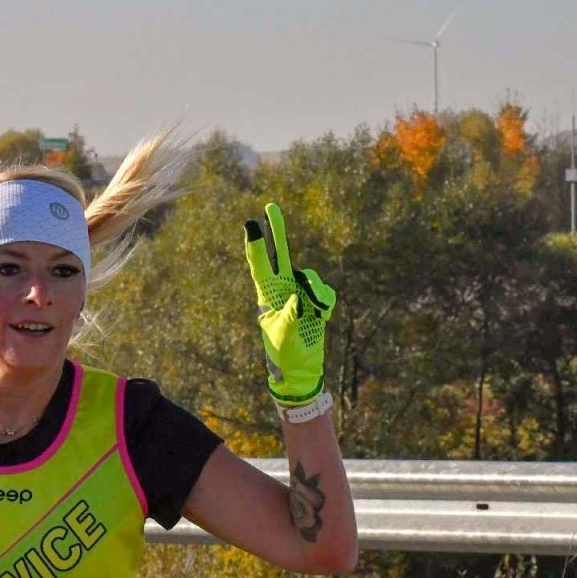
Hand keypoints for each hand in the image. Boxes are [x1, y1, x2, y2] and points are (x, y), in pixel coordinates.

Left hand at [243, 202, 335, 407]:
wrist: (301, 369)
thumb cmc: (285, 353)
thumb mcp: (283, 334)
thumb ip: (290, 314)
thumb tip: (298, 297)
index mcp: (267, 295)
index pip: (260, 265)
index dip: (256, 245)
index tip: (250, 223)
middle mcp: (282, 289)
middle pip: (281, 254)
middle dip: (277, 232)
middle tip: (270, 208)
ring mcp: (300, 293)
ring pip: (311, 276)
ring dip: (317, 294)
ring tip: (317, 313)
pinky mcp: (315, 301)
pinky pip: (325, 292)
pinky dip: (326, 304)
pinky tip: (321, 318)